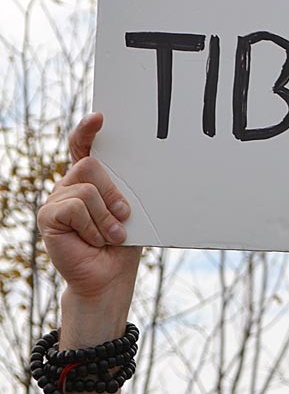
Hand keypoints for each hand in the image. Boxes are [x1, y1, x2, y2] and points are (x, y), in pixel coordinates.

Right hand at [37, 113, 141, 310]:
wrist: (109, 276)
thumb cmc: (122, 243)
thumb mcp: (129, 210)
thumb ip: (123, 189)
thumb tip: (135, 172)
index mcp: (90, 180)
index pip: (82, 146)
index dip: (87, 130)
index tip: (100, 118)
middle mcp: (69, 185)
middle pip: (90, 165)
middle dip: (113, 192)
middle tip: (124, 216)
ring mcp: (56, 199)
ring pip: (86, 189)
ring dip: (106, 217)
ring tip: (111, 235)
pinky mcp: (48, 216)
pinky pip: (75, 208)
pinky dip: (92, 226)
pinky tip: (92, 240)